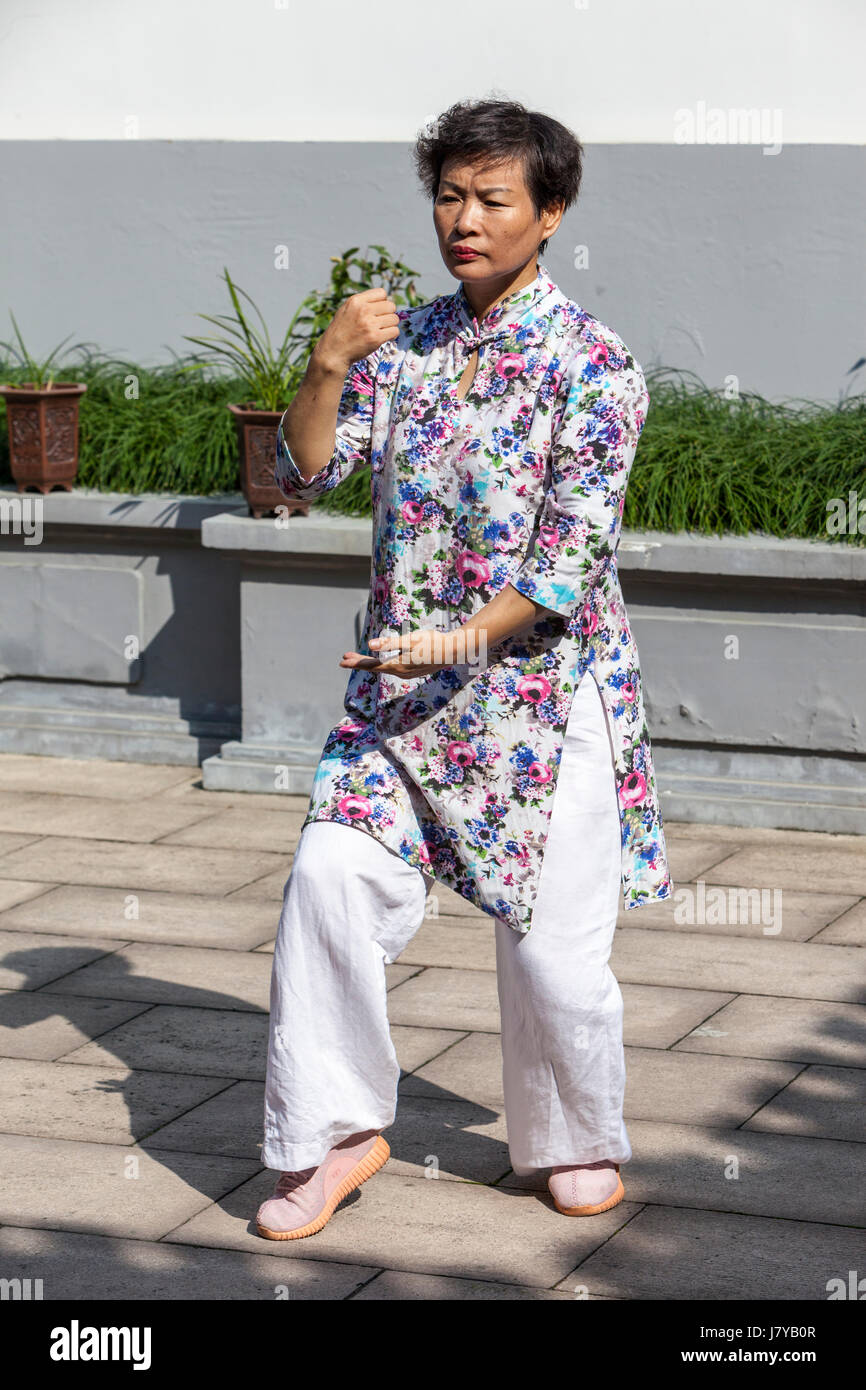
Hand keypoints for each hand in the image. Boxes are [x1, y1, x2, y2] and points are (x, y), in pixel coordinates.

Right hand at [315, 287, 399, 372]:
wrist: (333, 353)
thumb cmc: (341, 332)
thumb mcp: (346, 310)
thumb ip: (362, 303)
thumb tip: (385, 300)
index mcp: (356, 301)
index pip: (381, 293)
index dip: (382, 302)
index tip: (377, 311)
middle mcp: (363, 310)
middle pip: (391, 306)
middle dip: (388, 314)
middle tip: (380, 323)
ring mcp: (370, 324)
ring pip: (395, 319)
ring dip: (390, 326)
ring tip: (380, 330)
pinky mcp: (375, 338)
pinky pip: (395, 331)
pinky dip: (392, 335)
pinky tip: (383, 337)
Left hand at [339, 628, 462, 678]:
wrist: (453, 652)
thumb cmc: (432, 642)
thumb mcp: (410, 639)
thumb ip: (389, 643)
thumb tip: (370, 644)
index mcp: (397, 665)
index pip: (371, 665)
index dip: (356, 663)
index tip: (342, 661)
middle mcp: (400, 672)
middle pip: (375, 668)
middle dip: (359, 663)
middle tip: (344, 660)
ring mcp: (407, 673)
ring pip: (383, 669)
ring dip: (369, 664)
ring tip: (357, 660)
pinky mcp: (412, 671)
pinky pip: (391, 669)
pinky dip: (381, 665)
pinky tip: (380, 663)